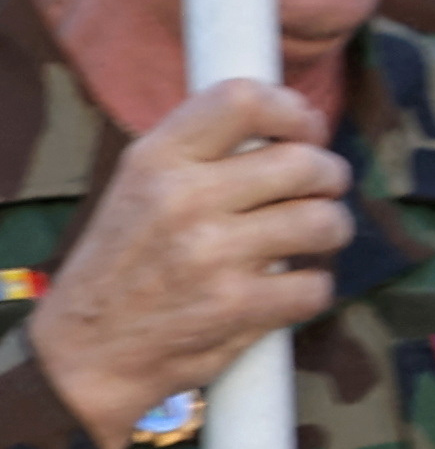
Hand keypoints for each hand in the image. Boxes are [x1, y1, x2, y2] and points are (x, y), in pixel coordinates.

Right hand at [27, 82, 347, 446]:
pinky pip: (317, 284)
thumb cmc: (127, 260)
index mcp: (157, 159)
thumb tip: (287, 125)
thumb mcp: (140, 186)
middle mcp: (183, 199)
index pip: (241, 100)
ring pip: (323, 221)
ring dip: (332, 229)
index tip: (307, 129)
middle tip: (322, 190)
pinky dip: (315, 286)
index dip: (293, 111)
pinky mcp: (238, 306)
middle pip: (304, 162)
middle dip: (330, 176)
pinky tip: (290, 285)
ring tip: (313, 235)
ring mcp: (213, 254)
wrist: (89, 348)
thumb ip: (202, 154)